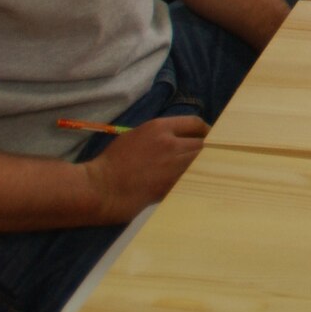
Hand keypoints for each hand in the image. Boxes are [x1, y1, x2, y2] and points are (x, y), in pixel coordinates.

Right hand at [81, 115, 208, 222]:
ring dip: (205, 165)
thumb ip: (162, 133)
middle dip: (208, 149)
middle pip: (204, 143)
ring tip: (205, 169)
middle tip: (211, 155)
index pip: (196, 123)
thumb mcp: (137, 136)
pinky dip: (197, 178)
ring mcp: (172, 166)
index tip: (208, 137)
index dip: (205, 131)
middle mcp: (170, 143)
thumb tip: (184, 138)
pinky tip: (195, 181)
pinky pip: (193, 178)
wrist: (99, 188)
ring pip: (202, 162)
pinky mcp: (172, 186)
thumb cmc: (113, 162)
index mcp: (159, 128)